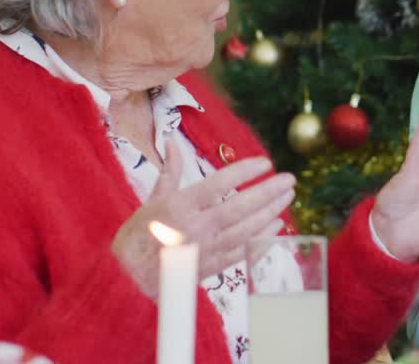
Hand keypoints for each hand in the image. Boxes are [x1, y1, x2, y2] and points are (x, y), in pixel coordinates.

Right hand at [112, 141, 296, 298]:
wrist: (128, 277)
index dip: (244, 172)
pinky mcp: (212, 267)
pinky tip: (277, 231)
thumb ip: (170, 171)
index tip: (265, 162)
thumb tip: (171, 141)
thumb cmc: (139, 234)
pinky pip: (243, 255)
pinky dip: (262, 243)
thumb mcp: (152, 198)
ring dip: (271, 214)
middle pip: (240, 207)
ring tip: (287, 199)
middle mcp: (195, 226)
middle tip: (290, 179)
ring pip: (246, 231)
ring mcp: (206, 249)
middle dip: (268, 192)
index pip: (219, 184)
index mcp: (180, 205)